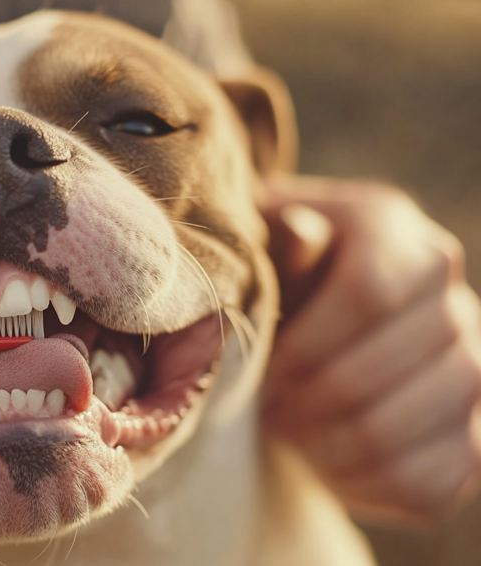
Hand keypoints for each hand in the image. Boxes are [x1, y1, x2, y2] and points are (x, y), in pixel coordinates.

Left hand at [260, 176, 480, 524]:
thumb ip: (276, 248)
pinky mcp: (472, 438)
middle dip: (305, 400)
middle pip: (384, 366)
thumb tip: (302, 233)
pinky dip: (361, 485)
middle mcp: (448, 295)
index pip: (369, 290)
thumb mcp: (257, 254)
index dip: (305, 343)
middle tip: (264, 409)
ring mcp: (471, 367)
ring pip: (404, 427)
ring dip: (326, 445)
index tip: (261, 368)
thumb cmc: (265, 285)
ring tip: (286, 434)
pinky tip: (321, 463)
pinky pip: (427, 482)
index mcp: (391, 229)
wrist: (296, 333)